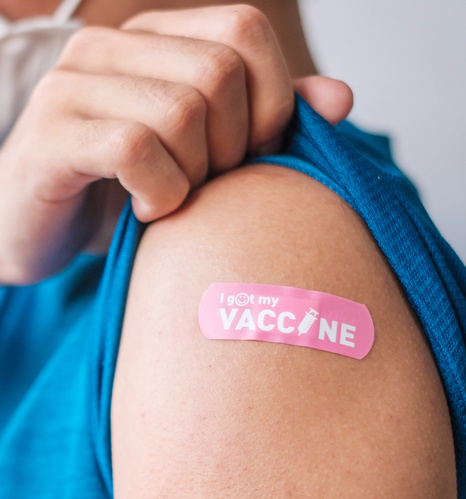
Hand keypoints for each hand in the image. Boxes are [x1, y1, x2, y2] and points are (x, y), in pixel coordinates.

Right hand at [0, 4, 352, 283]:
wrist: (40, 230)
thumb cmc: (128, 192)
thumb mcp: (206, 155)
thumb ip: (269, 121)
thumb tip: (341, 98)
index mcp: (153, 39)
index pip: (243, 29)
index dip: (269, 99)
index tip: (252, 152)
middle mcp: (110, 47)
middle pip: (219, 72)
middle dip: (232, 146)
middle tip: (206, 184)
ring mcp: (75, 86)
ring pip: (182, 111)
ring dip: (195, 176)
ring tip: (171, 198)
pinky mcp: (52, 136)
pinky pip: (136, 150)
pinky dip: (161, 194)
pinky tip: (147, 210)